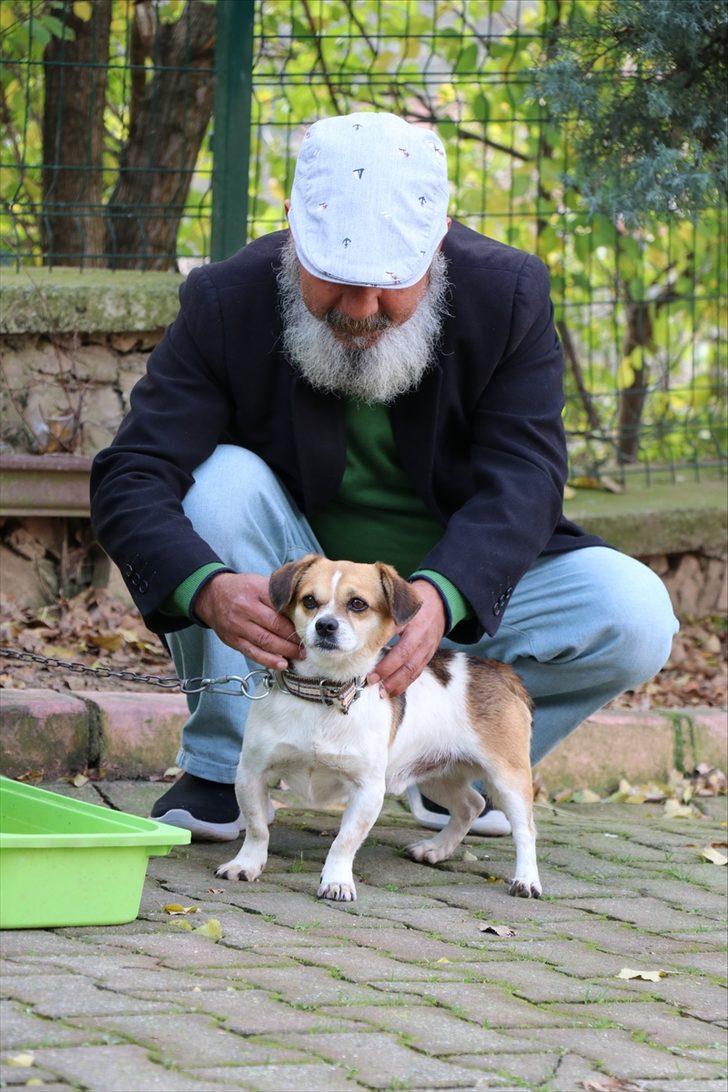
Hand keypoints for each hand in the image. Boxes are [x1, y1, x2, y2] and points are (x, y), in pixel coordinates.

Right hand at [193, 572, 303, 669]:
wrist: (210, 596)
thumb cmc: (241, 589)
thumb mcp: (257, 582)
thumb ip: (276, 592)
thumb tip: (300, 605)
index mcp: (255, 590)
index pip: (280, 604)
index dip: (295, 616)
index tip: (308, 625)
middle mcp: (245, 608)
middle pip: (274, 625)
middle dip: (292, 637)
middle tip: (307, 644)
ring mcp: (238, 625)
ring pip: (264, 641)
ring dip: (284, 650)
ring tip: (298, 656)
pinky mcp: (233, 639)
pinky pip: (252, 652)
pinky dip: (268, 660)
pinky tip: (281, 664)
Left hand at [367, 579, 445, 696]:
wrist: (439, 601)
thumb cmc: (414, 600)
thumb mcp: (401, 603)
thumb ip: (387, 615)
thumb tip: (366, 631)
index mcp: (414, 623)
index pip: (398, 644)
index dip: (386, 660)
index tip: (371, 668)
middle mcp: (422, 637)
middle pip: (406, 660)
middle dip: (388, 673)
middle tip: (371, 681)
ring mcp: (427, 648)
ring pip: (413, 670)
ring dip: (397, 683)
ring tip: (382, 693)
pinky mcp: (429, 654)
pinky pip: (418, 671)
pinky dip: (406, 683)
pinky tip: (394, 690)